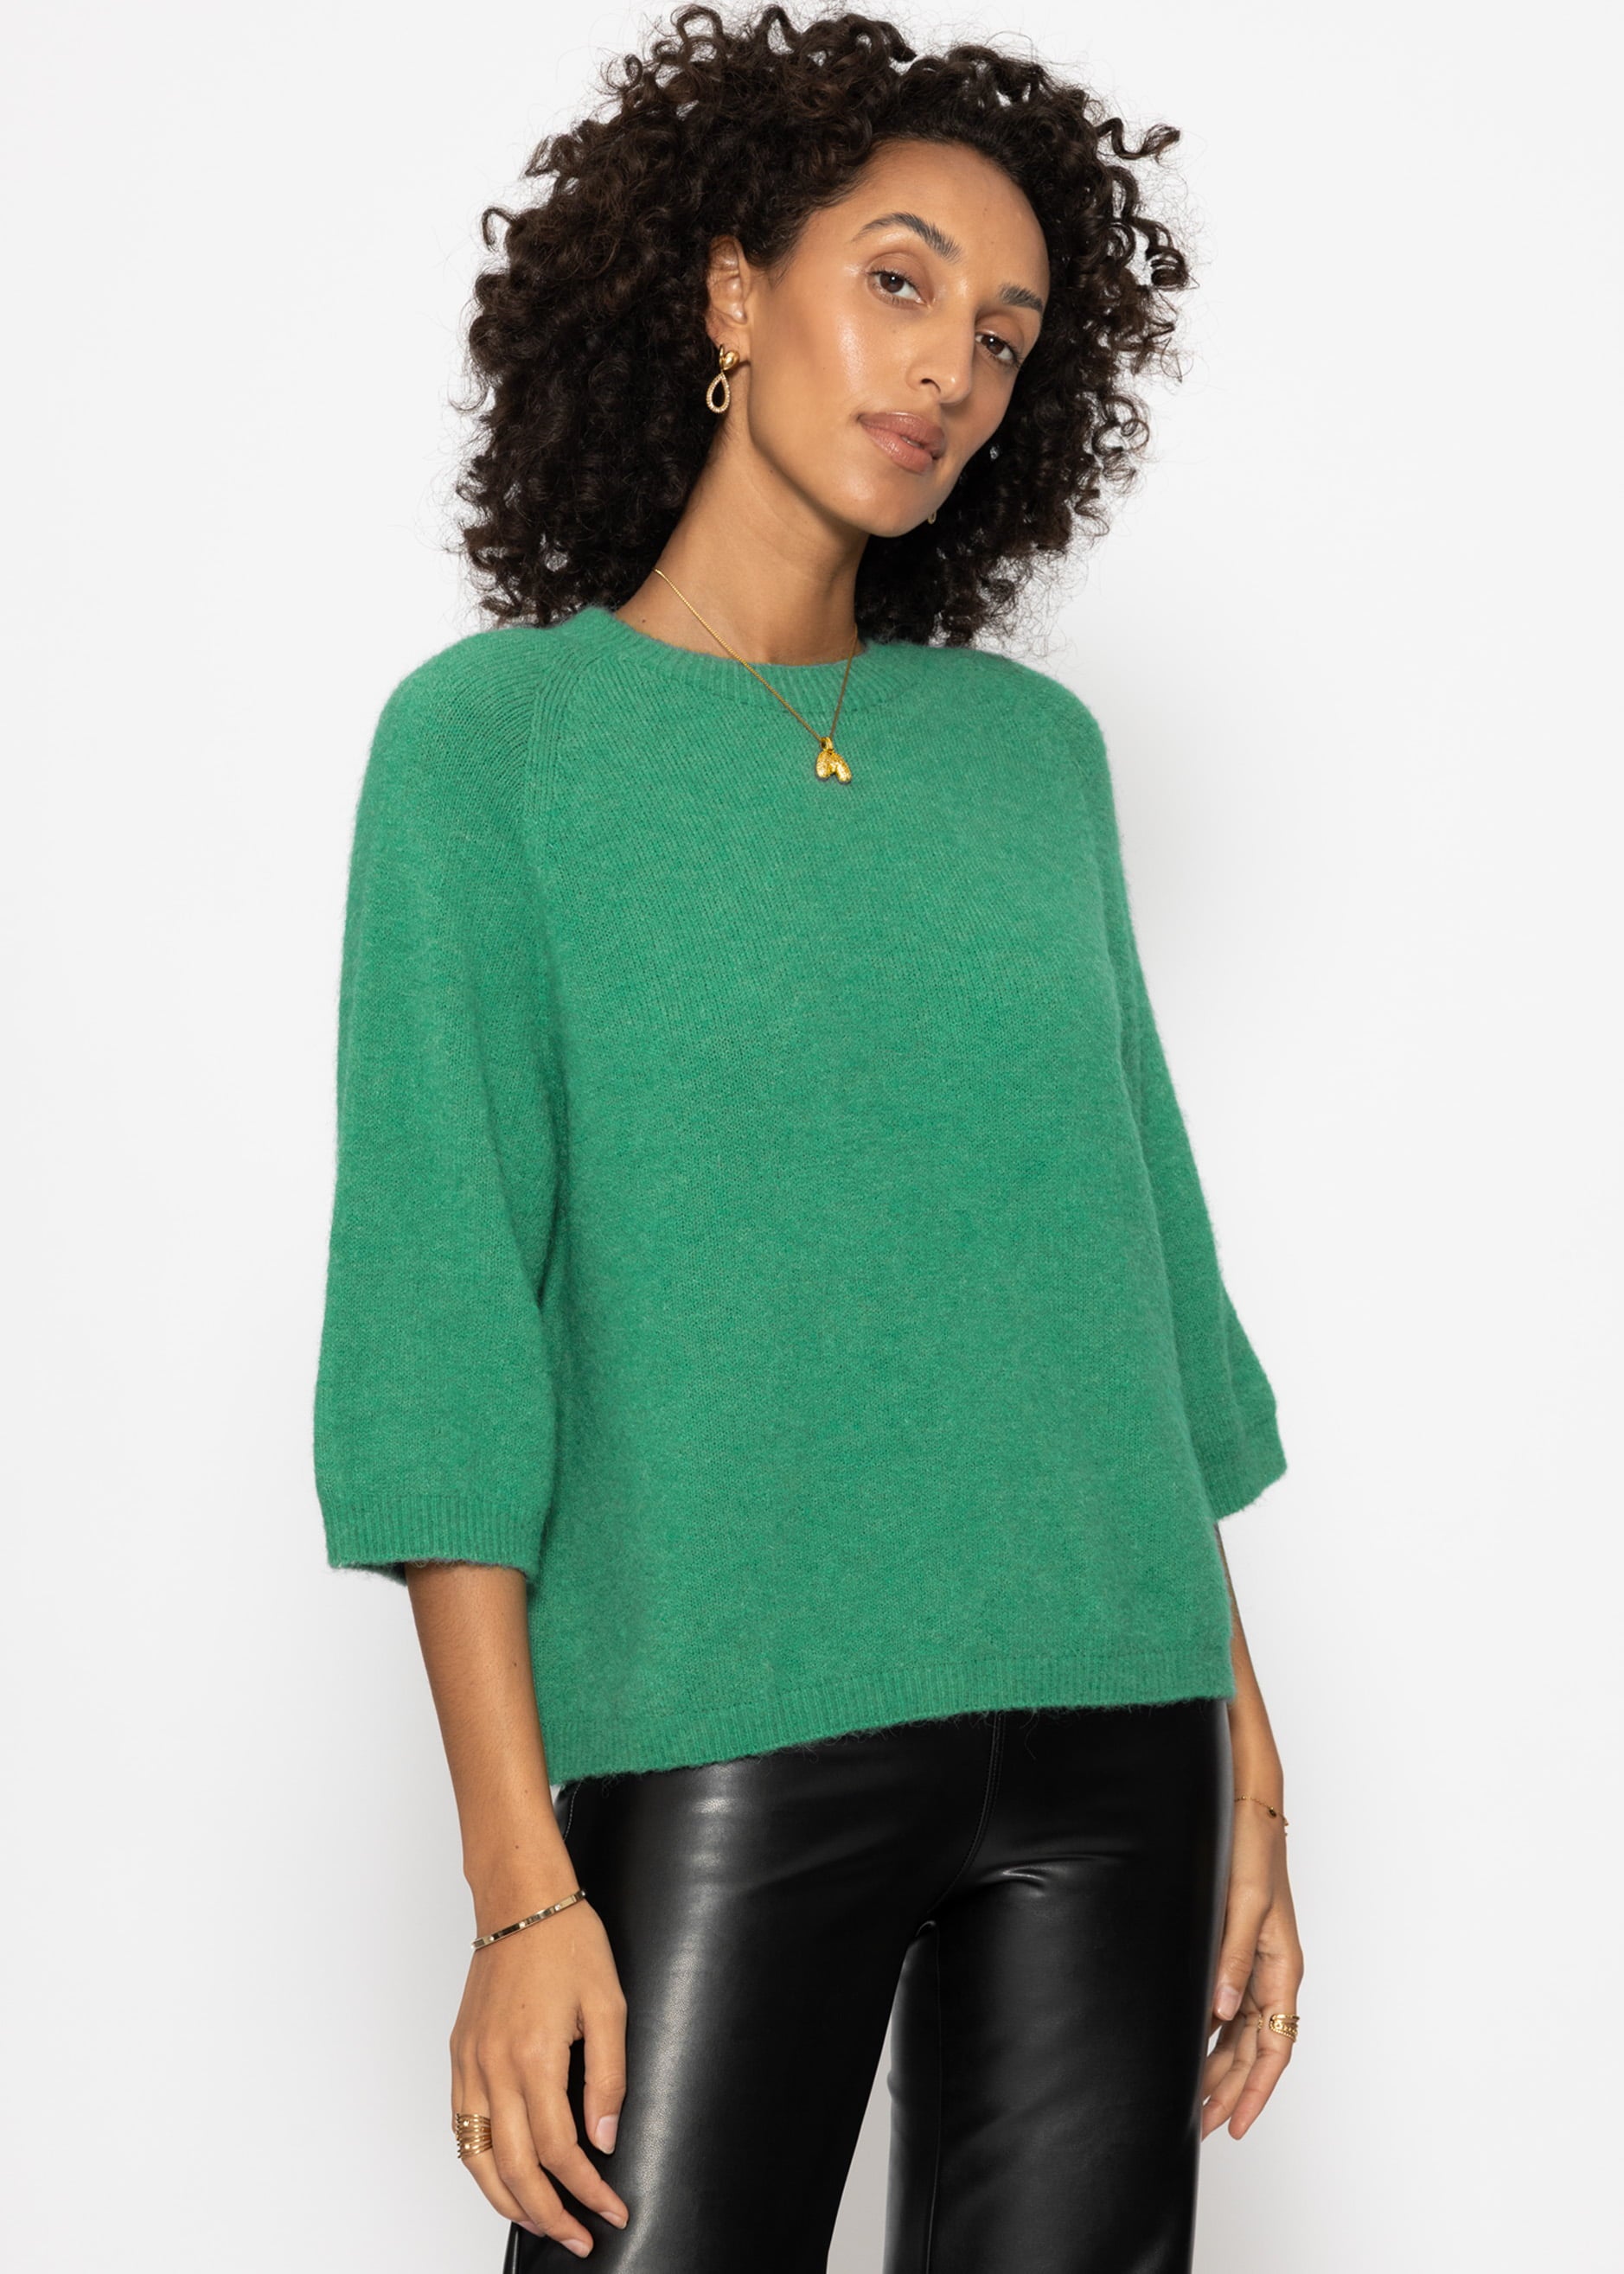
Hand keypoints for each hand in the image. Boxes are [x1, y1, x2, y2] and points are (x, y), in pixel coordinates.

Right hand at [450, 1893, 629, 2253]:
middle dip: (550, 2214)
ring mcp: (469, 2064)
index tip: (613, 2210)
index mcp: (536, 2058)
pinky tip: (503, 2178)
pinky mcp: (459, 2056)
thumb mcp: (609, 2005)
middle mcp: (494, 2068)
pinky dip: (479, 2165)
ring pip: (478, 2160)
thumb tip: (604, 2139)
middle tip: (580, 2236)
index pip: (561, 2152)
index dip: (588, 2191)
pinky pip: (461, 2127)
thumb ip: (608, 2077)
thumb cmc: (568, 1943)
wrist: (521, 1903)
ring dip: (509, 2202)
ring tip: (542, 2222)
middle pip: (516, 2170)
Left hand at [1200, 1801, 1302, 2139]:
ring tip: (1194, 2102)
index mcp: (1282, 1967)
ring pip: (1241, 2034)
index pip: (1275, 2048)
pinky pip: (1229, 2007)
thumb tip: (1221, 2013)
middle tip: (1201, 2127)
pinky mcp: (1237, 1948)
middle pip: (1256, 2049)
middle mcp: (1271, 1971)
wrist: (1246, 1806)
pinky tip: (1192, 2047)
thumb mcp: (1244, 1904)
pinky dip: (1213, 2034)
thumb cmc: (1252, 1848)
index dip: (1256, 2091)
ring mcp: (1254, 1962)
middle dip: (1231, 2091)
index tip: (1236, 2125)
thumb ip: (1234, 1958)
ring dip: (1220, 2069)